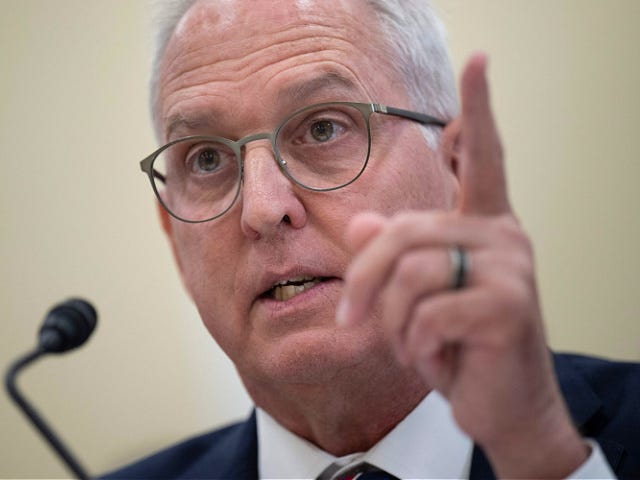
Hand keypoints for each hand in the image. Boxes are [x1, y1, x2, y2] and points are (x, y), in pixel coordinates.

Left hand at [337, 54, 588, 476]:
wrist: (500, 404)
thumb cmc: (457, 344)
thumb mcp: (417, 297)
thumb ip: (391, 254)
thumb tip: (361, 222)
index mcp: (483, 224)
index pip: (483, 156)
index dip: (478, 109)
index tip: (479, 61)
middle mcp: (502, 234)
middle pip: (401, 231)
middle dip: (364, 282)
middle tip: (353, 321)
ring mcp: (510, 267)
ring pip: (408, 274)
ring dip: (390, 321)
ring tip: (409, 345)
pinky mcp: (507, 306)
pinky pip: (426, 313)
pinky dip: (413, 344)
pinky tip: (433, 359)